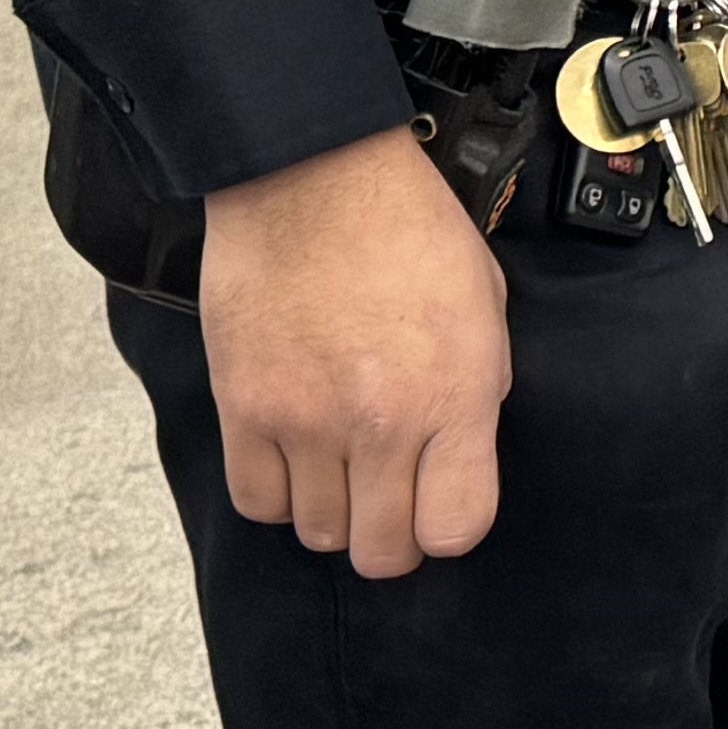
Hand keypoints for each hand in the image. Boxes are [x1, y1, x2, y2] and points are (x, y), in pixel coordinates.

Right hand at [198, 122, 509, 578]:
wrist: (312, 177)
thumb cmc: (405, 227)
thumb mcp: (483, 305)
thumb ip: (474, 393)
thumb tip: (458, 456)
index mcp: (455, 396)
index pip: (456, 528)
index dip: (449, 527)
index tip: (442, 506)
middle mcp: (382, 422)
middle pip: (382, 552)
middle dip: (392, 537)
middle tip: (390, 500)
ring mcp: (307, 421)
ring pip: (318, 533)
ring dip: (334, 511)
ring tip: (341, 466)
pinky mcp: (244, 409)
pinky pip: (256, 501)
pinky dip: (276, 492)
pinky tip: (294, 456)